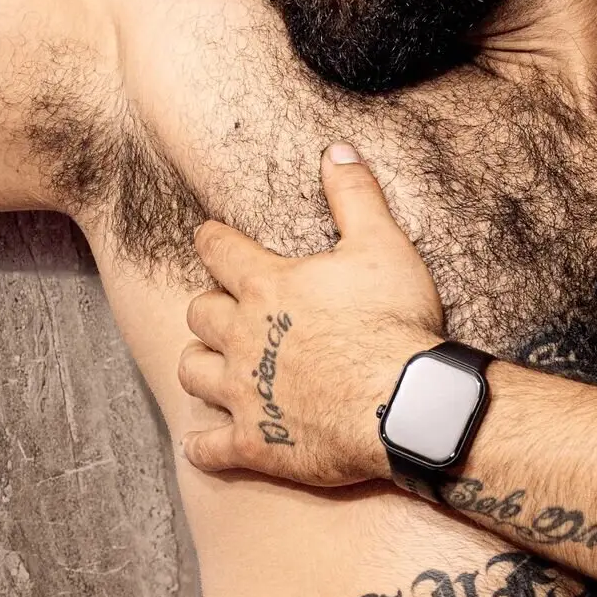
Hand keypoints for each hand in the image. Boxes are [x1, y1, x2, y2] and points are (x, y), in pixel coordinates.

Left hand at [178, 143, 445, 484]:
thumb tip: (334, 149)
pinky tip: (203, 442)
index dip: (212, 240)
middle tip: (225, 308)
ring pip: (193, 373)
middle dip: (208, 307)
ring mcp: (243, 393)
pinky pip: (207, 447)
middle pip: (199, 313)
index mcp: (268, 285)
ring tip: (213, 365)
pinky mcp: (254, 443)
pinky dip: (202, 444)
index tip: (208, 237)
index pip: (219, 250)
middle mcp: (243, 336)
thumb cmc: (394, 320)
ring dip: (200, 365)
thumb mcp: (381, 244)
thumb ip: (353, 194)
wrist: (403, 402)